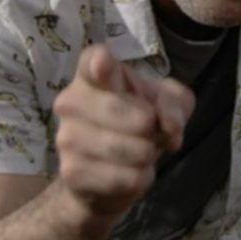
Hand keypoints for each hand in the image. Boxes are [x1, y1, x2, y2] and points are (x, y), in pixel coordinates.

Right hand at [52, 46, 194, 217]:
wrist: (108, 175)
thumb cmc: (137, 123)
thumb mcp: (166, 105)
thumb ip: (174, 105)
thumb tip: (169, 127)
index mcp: (93, 74)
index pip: (91, 60)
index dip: (100, 62)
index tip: (104, 63)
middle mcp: (71, 100)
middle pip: (117, 108)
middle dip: (149, 125)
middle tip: (150, 131)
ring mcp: (67, 136)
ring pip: (128, 148)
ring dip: (147, 155)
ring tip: (141, 153)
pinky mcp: (71, 172)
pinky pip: (124, 177)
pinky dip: (139, 179)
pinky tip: (130, 172)